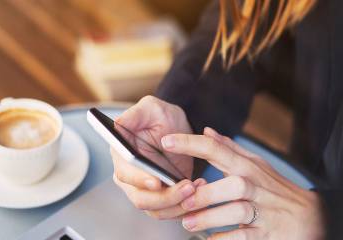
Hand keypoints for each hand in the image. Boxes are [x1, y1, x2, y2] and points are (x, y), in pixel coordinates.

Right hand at [111, 96, 198, 218]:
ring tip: (197, 186)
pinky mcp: (161, 196)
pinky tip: (199, 189)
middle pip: (141, 198)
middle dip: (165, 197)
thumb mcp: (150, 108)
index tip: (157, 181)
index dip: (139, 180)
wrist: (177, 129)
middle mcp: (129, 175)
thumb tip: (116, 124)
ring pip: (156, 209)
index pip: (125, 174)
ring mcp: (144, 189)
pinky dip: (184, 207)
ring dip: (178, 204)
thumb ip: (134, 114)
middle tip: (188, 186)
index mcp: (122, 155)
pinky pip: (170, 211)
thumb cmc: (162, 116)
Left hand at [160, 127, 324, 239]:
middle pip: (232, 184)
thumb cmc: (275, 188)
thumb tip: (207, 131)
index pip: (217, 150)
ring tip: (188, 223)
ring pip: (237, 211)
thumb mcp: (255, 164)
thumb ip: (229, 149)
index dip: (191, 144)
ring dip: (211, 217)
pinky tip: (210, 239)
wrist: (310, 216)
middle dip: (206, 193)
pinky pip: (245, 237)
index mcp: (247, 167)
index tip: (167, 141)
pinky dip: (226, 238)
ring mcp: (263, 211)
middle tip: (182, 200)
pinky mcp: (268, 233)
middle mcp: (255, 186)